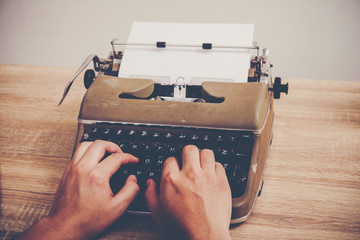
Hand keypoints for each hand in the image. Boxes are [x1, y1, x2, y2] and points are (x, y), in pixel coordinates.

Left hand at [16, 140, 139, 239]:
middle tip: (120, 153)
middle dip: (113, 146)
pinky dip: (87, 152)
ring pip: (85, 145)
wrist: (65, 226)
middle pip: (100, 144)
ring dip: (98, 145)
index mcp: (97, 176)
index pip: (116, 158)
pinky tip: (93, 159)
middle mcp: (83, 169)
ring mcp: (73, 169)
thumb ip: (130, 191)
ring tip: (106, 152)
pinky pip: (77, 153)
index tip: (132, 160)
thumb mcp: (117, 209)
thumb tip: (133, 180)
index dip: (128, 157)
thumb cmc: (87, 220)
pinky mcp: (66, 172)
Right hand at [145, 145, 231, 239]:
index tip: (175, 170)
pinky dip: (215, 168)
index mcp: (171, 180)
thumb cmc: (183, 228)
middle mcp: (189, 174)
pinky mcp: (221, 181)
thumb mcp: (158, 213)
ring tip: (202, 166)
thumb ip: (151, 195)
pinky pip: (219, 165)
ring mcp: (207, 176)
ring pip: (206, 153)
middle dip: (188, 155)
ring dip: (203, 158)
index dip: (172, 164)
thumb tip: (150, 183)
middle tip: (189, 162)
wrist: (205, 236)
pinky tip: (212, 175)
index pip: (170, 159)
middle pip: (189, 149)